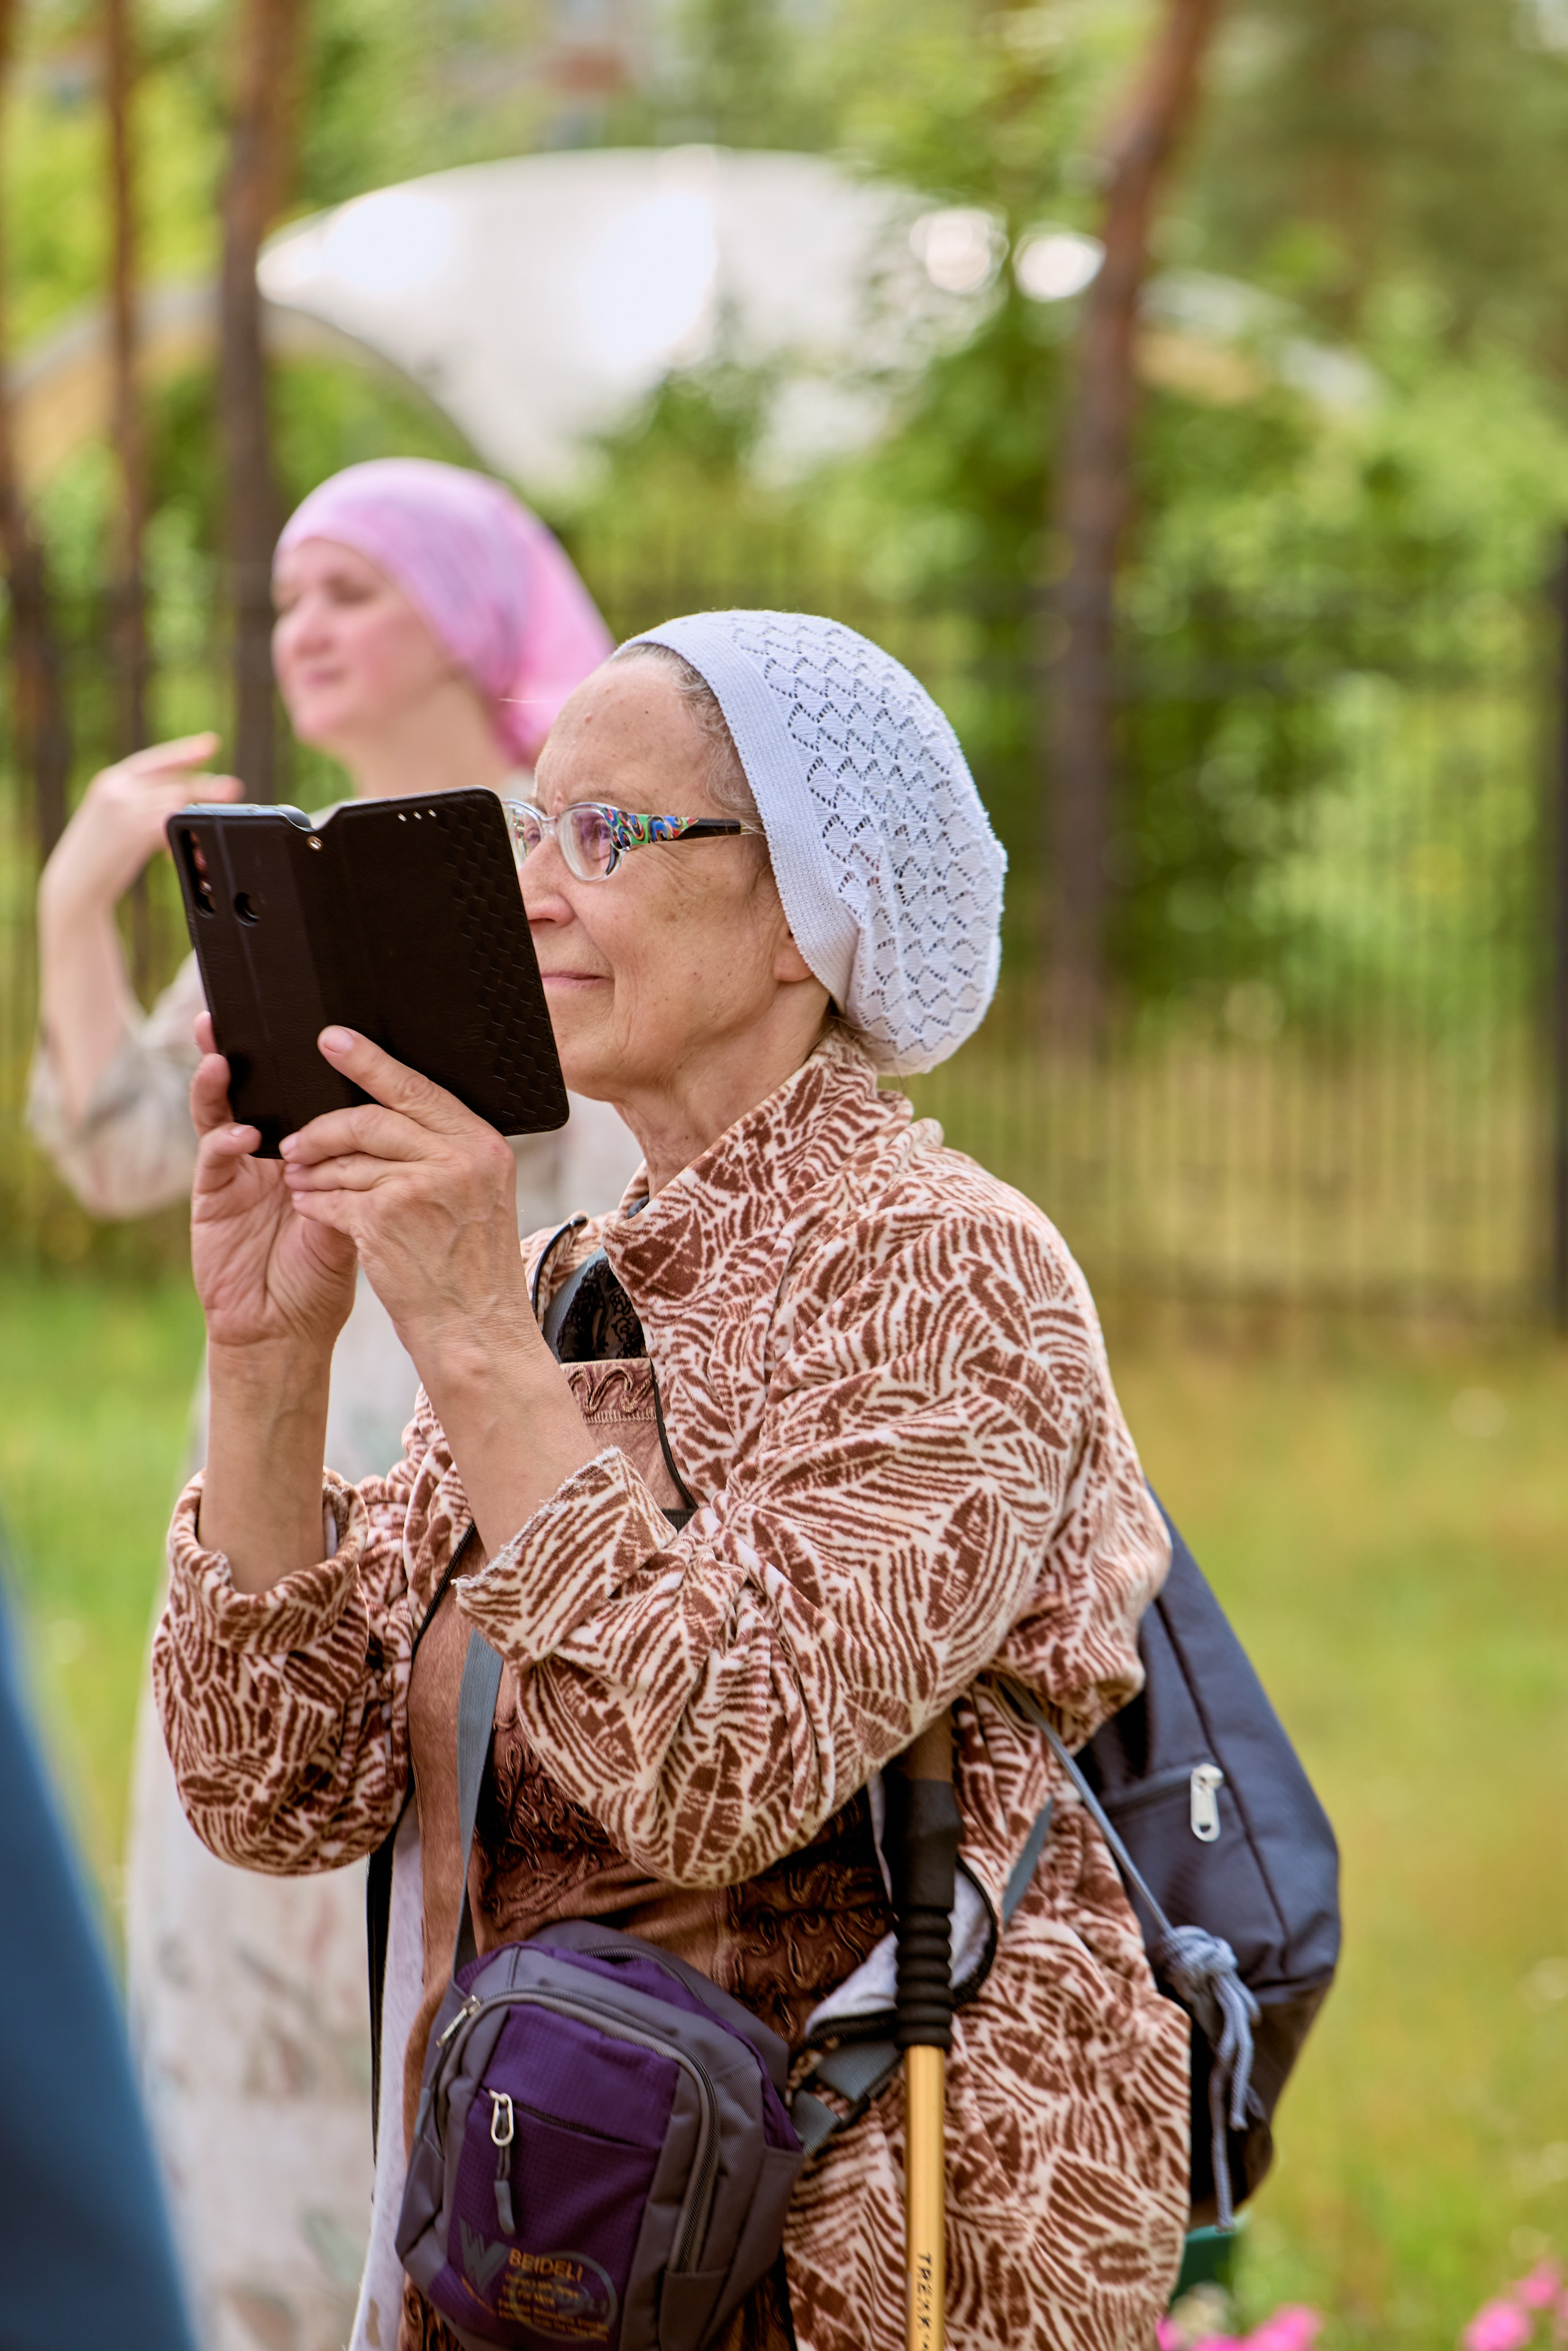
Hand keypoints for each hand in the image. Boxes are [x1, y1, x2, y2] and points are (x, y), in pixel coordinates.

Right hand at [39, 735, 240, 918]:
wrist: (75, 884)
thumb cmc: (97, 857)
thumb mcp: (111, 820)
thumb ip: (136, 804)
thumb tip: (176, 802)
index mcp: (110, 781)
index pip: (154, 761)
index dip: (184, 752)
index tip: (210, 744)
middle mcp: (117, 789)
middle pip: (172, 781)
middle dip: (205, 785)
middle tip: (233, 788)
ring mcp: (125, 809)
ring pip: (176, 801)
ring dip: (201, 810)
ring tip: (223, 814)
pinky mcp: (134, 831)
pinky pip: (171, 824)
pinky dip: (186, 833)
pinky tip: (195, 845)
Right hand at [189, 1013, 356, 1360]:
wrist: (287, 1328)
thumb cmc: (324, 1271)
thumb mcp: (356, 1215)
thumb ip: (364, 1174)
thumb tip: (401, 1129)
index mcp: (305, 1148)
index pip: (297, 1090)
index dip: (297, 1057)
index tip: (308, 1021)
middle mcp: (267, 1149)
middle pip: (251, 1088)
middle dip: (242, 1049)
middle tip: (234, 1010)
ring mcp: (235, 1169)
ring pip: (220, 1111)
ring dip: (218, 1083)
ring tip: (223, 1055)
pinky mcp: (212, 1195)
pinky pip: (214, 1158)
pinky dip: (225, 1141)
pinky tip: (241, 1132)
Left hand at [278, 1028, 530, 1373]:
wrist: (476, 1329)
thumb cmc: (472, 1269)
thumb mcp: (477, 1197)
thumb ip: (446, 1153)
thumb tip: (394, 1115)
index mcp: (483, 1144)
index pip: (419, 1089)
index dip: (371, 1062)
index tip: (333, 1040)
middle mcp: (458, 1158)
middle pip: (374, 1117)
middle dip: (325, 1124)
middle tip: (294, 1135)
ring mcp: (421, 1187)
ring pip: (348, 1158)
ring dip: (314, 1168)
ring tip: (297, 1176)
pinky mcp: (386, 1218)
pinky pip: (334, 1195)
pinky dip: (315, 1201)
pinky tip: (308, 1206)